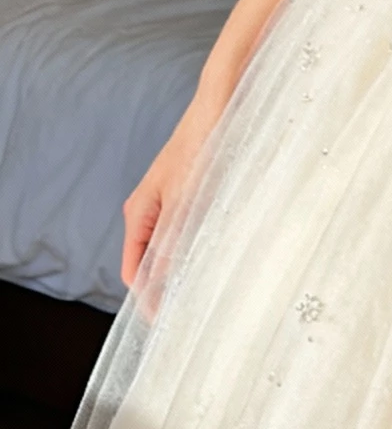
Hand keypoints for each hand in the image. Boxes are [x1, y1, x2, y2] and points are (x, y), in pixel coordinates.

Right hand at [121, 86, 228, 306]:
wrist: (220, 105)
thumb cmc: (201, 145)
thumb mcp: (186, 198)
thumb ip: (172, 240)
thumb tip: (161, 282)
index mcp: (139, 213)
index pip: (134, 270)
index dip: (147, 298)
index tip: (165, 323)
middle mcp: (151, 211)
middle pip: (151, 263)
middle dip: (167, 289)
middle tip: (191, 316)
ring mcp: (171, 204)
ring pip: (173, 249)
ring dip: (185, 270)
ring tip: (207, 295)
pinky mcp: (192, 197)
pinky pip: (190, 233)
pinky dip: (200, 250)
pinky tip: (219, 260)